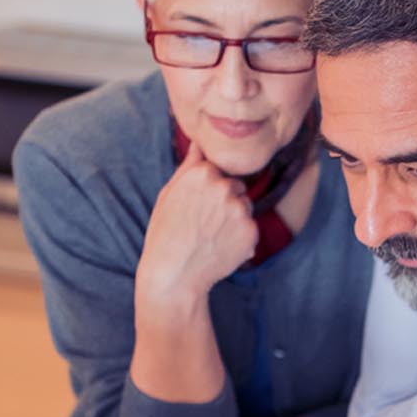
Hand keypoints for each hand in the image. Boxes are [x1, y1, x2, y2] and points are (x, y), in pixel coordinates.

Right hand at [136, 141, 257, 299]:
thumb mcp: (169, 194)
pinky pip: (251, 228)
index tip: (196, 205)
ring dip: (234, 218)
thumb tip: (199, 141)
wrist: (174, 275)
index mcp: (202, 173)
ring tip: (211, 236)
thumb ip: (189, 166)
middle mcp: (224, 187)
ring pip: (245, 206)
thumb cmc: (165, 234)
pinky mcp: (251, 231)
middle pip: (236, 186)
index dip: (208, 188)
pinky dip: (241, 238)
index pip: (218, 170)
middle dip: (225, 200)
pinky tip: (221, 248)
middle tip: (204, 223)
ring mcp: (240, 209)